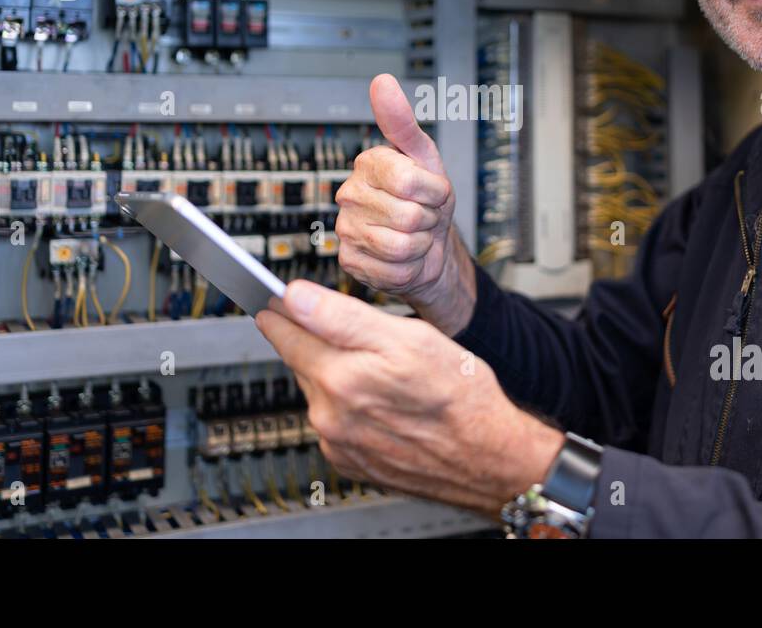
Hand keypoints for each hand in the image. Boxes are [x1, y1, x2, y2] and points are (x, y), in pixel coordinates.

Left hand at [255, 279, 564, 515]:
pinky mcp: (350, 463)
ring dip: (334, 374)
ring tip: (379, 369)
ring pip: (319, 392)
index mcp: (339, 378)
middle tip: (343, 327)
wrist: (488, 457)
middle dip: (314, 340)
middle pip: (301, 361)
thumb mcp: (408, 337)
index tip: (272, 297)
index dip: (281, 309)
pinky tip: (380, 401)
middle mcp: (330, 416)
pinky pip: (334, 423)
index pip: (286, 333)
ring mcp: (338, 443)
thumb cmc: (460, 396)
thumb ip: (341, 316)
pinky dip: (347, 407)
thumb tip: (294, 297)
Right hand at [335, 73, 476, 335]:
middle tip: (422, 215)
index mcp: (368, 164)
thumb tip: (382, 81)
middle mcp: (350, 194)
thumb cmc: (427, 199)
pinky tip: (403, 257)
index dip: (433, 192)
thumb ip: (403, 122)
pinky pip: (391, 271)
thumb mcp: (425, 157)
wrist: (428, 244)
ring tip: (414, 234)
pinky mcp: (349, 261)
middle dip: (428, 220)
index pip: (409, 181)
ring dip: (420, 245)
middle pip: (408, 216)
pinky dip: (408, 268)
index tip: (432, 191)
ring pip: (401, 246)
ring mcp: (347, 229)